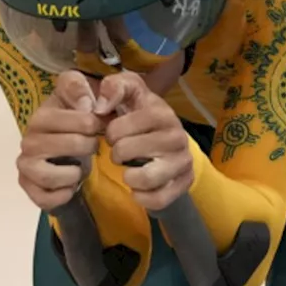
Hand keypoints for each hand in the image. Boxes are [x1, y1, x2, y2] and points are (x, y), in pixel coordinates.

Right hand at [16, 71, 101, 209]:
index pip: (59, 118)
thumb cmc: (83, 124)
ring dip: (74, 174)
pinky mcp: (29, 187)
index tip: (98, 124)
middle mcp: (29, 138)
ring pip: (48, 175)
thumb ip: (83, 89)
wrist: (76, 154)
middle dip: (88, 145)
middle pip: (66, 143)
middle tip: (94, 146)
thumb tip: (87, 104)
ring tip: (81, 168)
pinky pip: (45, 198)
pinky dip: (64, 194)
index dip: (87, 120)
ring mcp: (26, 163)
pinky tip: (71, 186)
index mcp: (43, 115)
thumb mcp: (87, 97)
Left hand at [98, 72, 193, 210]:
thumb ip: (113, 87)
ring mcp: (183, 161)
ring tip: (130, 169)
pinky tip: (139, 186)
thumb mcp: (128, 91)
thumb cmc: (140, 114)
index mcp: (162, 112)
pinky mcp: (185, 183)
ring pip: (145, 178)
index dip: (110, 132)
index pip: (120, 127)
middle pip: (127, 152)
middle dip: (116, 153)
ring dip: (129, 176)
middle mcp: (178, 136)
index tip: (113, 133)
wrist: (167, 138)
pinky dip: (141, 196)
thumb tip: (101, 107)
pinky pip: (157, 199)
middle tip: (121, 152)